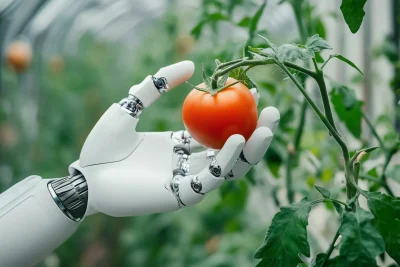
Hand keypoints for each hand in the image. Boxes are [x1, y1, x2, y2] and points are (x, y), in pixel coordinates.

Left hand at [69, 61, 279, 216]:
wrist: (85, 176)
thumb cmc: (103, 144)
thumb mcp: (130, 105)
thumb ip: (156, 85)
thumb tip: (190, 67)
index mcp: (180, 143)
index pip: (217, 129)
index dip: (237, 112)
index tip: (252, 91)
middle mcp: (189, 162)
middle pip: (232, 149)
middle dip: (256, 131)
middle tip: (272, 111)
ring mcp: (188, 180)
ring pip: (230, 167)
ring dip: (252, 148)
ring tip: (267, 126)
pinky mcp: (182, 195)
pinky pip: (211, 178)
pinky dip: (226, 161)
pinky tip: (238, 139)